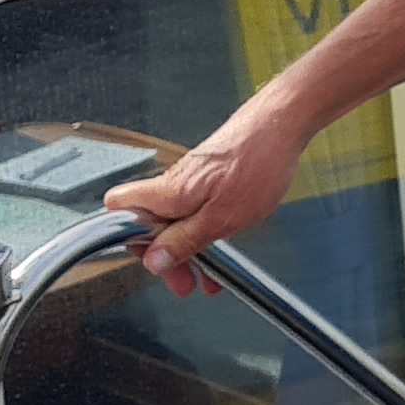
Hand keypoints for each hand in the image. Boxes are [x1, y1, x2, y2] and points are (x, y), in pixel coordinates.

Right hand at [104, 99, 308, 294]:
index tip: (154, 263)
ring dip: (189, 249)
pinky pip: (199, 208)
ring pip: (178, 219)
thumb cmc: (258, 162)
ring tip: (208, 275)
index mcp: (168, 193)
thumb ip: (185, 240)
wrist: (284, 121)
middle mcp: (174, 184)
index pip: (120, 210)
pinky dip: (207, 230)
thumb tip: (153, 261)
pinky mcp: (212, 175)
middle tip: (186, 282)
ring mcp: (193, 179)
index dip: (128, 239)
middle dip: (166, 256)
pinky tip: (223, 247)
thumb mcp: (222, 217)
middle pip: (150, 224)